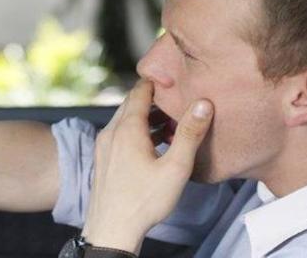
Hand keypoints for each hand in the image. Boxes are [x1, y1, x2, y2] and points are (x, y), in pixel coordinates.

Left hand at [81, 79, 213, 254]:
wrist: (111, 231)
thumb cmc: (143, 202)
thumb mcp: (175, 168)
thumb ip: (190, 134)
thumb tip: (203, 104)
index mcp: (127, 129)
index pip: (139, 91)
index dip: (156, 81)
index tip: (173, 76)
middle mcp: (111, 132)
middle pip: (131, 104)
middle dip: (153, 99)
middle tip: (176, 99)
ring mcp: (104, 146)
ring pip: (125, 120)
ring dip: (145, 117)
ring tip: (170, 124)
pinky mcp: (103, 159)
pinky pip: (119, 134)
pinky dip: (136, 132)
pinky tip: (153, 145)